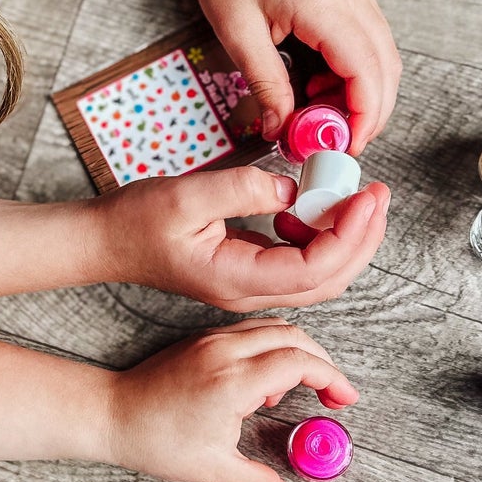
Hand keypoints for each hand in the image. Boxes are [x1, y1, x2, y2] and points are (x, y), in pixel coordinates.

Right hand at [95, 165, 388, 311]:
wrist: (104, 242)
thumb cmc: (134, 222)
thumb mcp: (187, 196)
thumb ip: (245, 190)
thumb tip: (294, 190)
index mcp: (235, 279)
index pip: (312, 268)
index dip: (348, 234)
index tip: (367, 195)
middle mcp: (248, 291)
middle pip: (328, 279)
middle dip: (362, 238)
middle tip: (378, 193)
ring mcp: (249, 285)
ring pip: (319, 274)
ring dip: (346, 238)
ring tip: (356, 196)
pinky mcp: (248, 272)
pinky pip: (299, 263)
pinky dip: (319, 236)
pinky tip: (309, 206)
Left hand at [108, 318, 355, 481]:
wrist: (110, 415)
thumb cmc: (155, 440)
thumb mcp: (214, 469)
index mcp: (233, 379)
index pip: (300, 362)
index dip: (332, 378)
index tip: (344, 400)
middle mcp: (225, 349)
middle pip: (294, 336)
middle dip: (322, 363)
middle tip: (331, 395)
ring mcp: (212, 339)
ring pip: (273, 328)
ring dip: (295, 353)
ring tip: (287, 395)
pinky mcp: (202, 338)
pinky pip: (250, 331)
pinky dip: (269, 349)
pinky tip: (259, 386)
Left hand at [182, 0, 400, 153]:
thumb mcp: (239, 36)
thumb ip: (266, 86)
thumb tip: (281, 130)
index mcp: (326, 5)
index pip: (367, 72)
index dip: (364, 116)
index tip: (345, 147)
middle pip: (385, 69)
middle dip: (369, 114)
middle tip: (336, 143)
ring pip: (382, 58)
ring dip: (362, 95)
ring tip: (320, 117)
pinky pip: (368, 44)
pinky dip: (355, 74)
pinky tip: (319, 88)